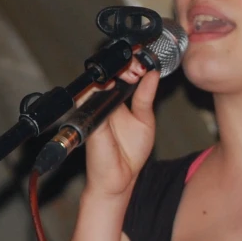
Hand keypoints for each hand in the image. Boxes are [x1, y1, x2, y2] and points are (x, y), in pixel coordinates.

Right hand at [83, 56, 159, 197]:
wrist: (120, 178)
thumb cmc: (129, 153)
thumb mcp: (144, 120)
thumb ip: (145, 97)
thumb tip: (152, 74)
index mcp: (114, 101)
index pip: (119, 75)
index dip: (131, 65)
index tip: (145, 62)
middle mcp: (102, 103)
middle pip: (107, 74)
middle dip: (125, 64)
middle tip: (140, 66)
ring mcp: (93, 109)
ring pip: (98, 80)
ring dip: (116, 72)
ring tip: (134, 72)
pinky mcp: (89, 117)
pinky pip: (90, 97)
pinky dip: (103, 86)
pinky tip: (118, 81)